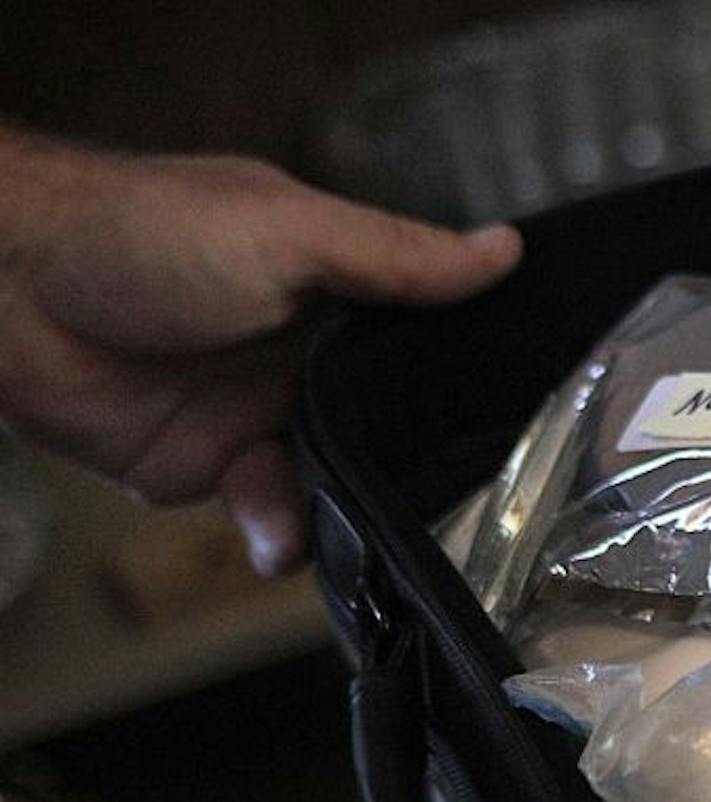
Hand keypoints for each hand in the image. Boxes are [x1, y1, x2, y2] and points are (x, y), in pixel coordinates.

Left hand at [0, 129, 520, 572]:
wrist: (5, 294)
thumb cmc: (142, 237)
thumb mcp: (288, 233)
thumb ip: (395, 257)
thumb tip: (507, 249)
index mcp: (335, 284)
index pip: (428, 331)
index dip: (473, 370)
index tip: (534, 414)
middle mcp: (306, 351)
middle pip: (395, 418)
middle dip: (422, 460)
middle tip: (469, 500)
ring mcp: (259, 411)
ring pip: (340, 475)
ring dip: (352, 506)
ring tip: (361, 529)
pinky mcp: (207, 466)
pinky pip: (268, 510)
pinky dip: (281, 530)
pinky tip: (281, 536)